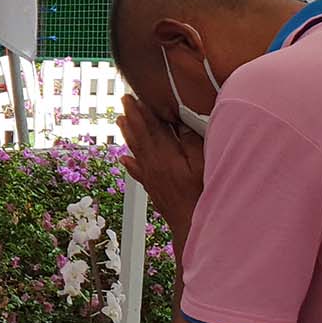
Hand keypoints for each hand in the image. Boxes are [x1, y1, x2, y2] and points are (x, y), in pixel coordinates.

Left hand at [118, 93, 204, 239]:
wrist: (189, 225)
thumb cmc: (199, 195)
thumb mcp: (201, 165)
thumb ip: (191, 143)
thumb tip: (182, 123)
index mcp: (165, 155)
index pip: (152, 127)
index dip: (144, 111)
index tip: (136, 97)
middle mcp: (153, 164)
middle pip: (140, 135)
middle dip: (132, 116)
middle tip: (124, 101)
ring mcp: (151, 177)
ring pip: (136, 150)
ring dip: (128, 134)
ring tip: (120, 120)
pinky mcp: (152, 188)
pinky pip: (137, 172)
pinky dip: (130, 163)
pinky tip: (124, 158)